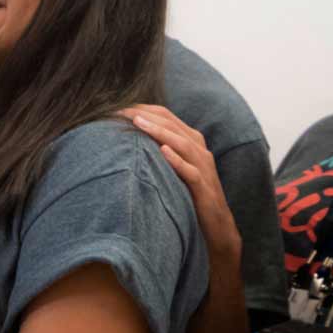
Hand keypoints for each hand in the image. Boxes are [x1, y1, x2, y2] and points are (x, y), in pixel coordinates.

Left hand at [122, 104, 240, 260]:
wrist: (216, 225)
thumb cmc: (188, 193)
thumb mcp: (172, 167)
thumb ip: (156, 150)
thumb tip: (124, 138)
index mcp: (191, 142)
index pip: (166, 117)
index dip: (142, 109)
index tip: (116, 106)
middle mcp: (199, 150)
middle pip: (172, 125)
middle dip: (145, 115)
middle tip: (119, 110)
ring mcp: (203, 168)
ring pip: (183, 143)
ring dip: (159, 131)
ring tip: (138, 122)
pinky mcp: (204, 189)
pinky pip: (191, 172)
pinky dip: (177, 160)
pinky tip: (162, 152)